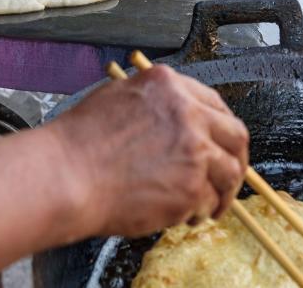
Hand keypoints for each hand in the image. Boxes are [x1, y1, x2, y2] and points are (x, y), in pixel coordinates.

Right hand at [52, 65, 248, 237]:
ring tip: (209, 205)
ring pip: (229, 172)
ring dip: (224, 191)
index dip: (220, 128)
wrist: (65, 175)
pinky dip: (200, 211)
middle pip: (235, 135)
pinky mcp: (191, 186)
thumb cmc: (78, 142)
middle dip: (237, 159)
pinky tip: (184, 215)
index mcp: (169, 86)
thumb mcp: (118, 97)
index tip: (219, 144)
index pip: (214, 104)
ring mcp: (194, 150)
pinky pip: (208, 201)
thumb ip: (154, 104)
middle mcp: (188, 113)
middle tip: (229, 176)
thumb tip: (173, 118)